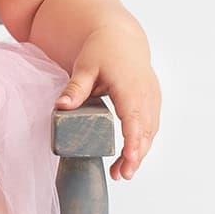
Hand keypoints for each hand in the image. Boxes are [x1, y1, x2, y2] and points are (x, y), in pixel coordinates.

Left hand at [53, 22, 160, 180]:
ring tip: (121, 172)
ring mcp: (153, 98)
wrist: (120, 38)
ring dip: (139, 152)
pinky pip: (151, 126)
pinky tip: (130, 157)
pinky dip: (142, 142)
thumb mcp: (85, 67)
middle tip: (121, 175)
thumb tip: (61, 106)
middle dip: (135, 155)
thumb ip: (75, 88)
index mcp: (130, 86)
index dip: (133, 141)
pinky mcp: (153, 101)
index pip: (134, 119)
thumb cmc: (102, 51)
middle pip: (145, 131)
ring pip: (150, 131)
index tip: (129, 159)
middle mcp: (146, 94)